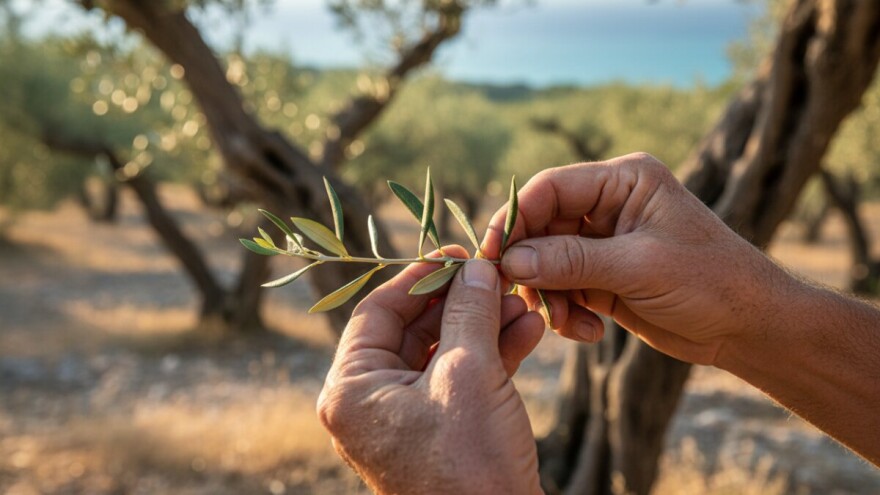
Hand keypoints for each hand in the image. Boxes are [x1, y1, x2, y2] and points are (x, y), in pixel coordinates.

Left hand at [317, 247, 545, 494]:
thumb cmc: (470, 463)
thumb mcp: (470, 374)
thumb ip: (469, 311)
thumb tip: (475, 266)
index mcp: (351, 389)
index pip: (377, 310)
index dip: (420, 276)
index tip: (458, 254)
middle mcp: (368, 403)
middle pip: (412, 329)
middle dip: (461, 301)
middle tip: (496, 275)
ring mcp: (404, 420)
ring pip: (441, 352)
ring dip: (483, 325)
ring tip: (522, 302)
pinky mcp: (437, 432)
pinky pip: (458, 380)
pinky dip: (490, 356)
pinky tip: (527, 331)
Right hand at [485, 153, 794, 365]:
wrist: (749, 328)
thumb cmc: (710, 282)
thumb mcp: (639, 267)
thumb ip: (572, 260)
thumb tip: (510, 262)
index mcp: (624, 181)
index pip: (550, 188)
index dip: (515, 218)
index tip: (491, 256)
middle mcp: (609, 206)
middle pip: (541, 227)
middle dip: (531, 266)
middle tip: (524, 299)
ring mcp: (604, 244)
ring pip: (545, 262)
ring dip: (548, 296)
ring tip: (567, 324)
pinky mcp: (603, 278)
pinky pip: (562, 289)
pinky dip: (564, 312)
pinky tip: (588, 333)